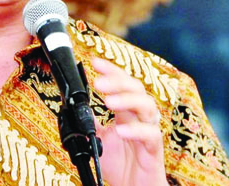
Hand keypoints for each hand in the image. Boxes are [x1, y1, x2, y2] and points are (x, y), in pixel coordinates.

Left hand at [90, 57, 167, 185]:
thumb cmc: (119, 166)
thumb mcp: (97, 139)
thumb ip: (90, 121)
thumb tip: (75, 105)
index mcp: (126, 113)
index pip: (122, 84)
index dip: (111, 71)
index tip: (94, 61)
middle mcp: (139, 118)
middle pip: (136, 89)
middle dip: (118, 81)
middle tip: (99, 82)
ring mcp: (148, 132)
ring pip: (148, 106)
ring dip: (127, 100)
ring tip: (108, 101)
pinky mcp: (153, 151)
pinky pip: (151, 135)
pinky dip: (136, 130)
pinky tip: (121, 130)